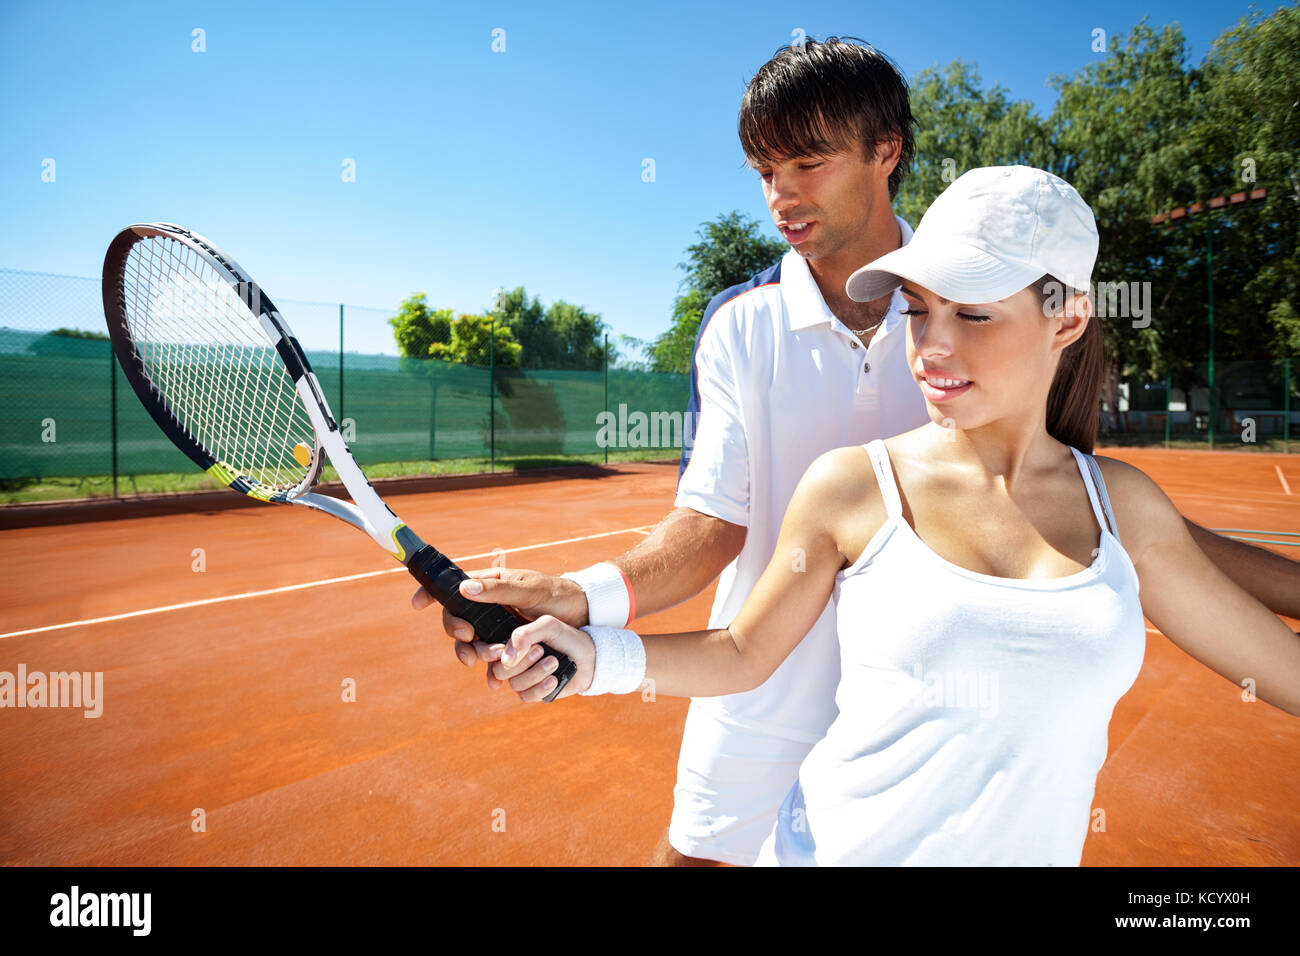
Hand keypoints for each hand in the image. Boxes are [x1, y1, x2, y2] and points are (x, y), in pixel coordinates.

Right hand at [410, 566, 588, 689]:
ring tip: (493, 656)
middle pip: (457, 620)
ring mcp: (496, 628)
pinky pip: (491, 661)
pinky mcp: (508, 647)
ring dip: (476, 652)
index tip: (418, 604)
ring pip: (472, 644)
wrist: (583, 616)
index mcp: (490, 586)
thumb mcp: (529, 591)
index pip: (453, 588)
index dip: (432, 594)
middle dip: (457, 631)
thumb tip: (463, 589)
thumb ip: (498, 591)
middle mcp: (488, 607)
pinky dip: (490, 672)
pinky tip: (495, 681)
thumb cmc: (556, 595)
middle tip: (468, 637)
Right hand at [490, 614, 595, 701]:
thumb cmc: (567, 637)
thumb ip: (525, 634)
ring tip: (555, 662)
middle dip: (520, 663)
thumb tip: (506, 658)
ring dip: (535, 673)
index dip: (489, 653)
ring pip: (515, 684)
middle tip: (541, 650)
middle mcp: (512, 661)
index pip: (486, 650)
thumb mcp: (548, 626)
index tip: (504, 649)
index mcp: (510, 642)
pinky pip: (526, 697)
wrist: (589, 656)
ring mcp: (522, 678)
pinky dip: (540, 688)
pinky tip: (554, 680)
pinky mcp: (533, 692)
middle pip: (499, 671)